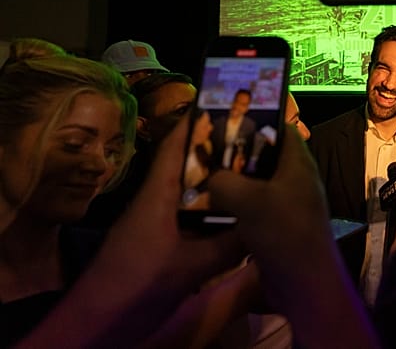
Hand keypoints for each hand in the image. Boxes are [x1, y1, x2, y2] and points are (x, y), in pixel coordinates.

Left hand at [18, 116, 244, 347]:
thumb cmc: (138, 286)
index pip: (174, 147)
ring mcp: (154, 224)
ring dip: (216, 186)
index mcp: (155, 196)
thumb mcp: (190, 267)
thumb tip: (262, 226)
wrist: (99, 322)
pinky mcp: (158, 244)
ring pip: (189, 194)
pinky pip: (189, 218)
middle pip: (186, 167)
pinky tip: (235, 219)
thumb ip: (228, 246)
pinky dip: (211, 213)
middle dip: (217, 154)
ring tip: (251, 177)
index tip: (223, 106)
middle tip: (252, 144)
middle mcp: (154, 203)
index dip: (196, 123)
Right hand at [208, 125, 379, 348]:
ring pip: (258, 184)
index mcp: (298, 164)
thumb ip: (224, 181)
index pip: (282, 129)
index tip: (229, 119)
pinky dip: (237, 206)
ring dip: (234, 183)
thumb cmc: (284, 232)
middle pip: (266, 157)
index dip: (259, 121)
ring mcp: (289, 205)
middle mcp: (296, 181)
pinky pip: (256, 208)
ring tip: (204, 178)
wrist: (304, 284)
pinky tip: (213, 209)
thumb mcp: (248, 200)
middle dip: (238, 154)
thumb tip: (209, 177)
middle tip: (208, 151)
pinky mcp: (279, 227)